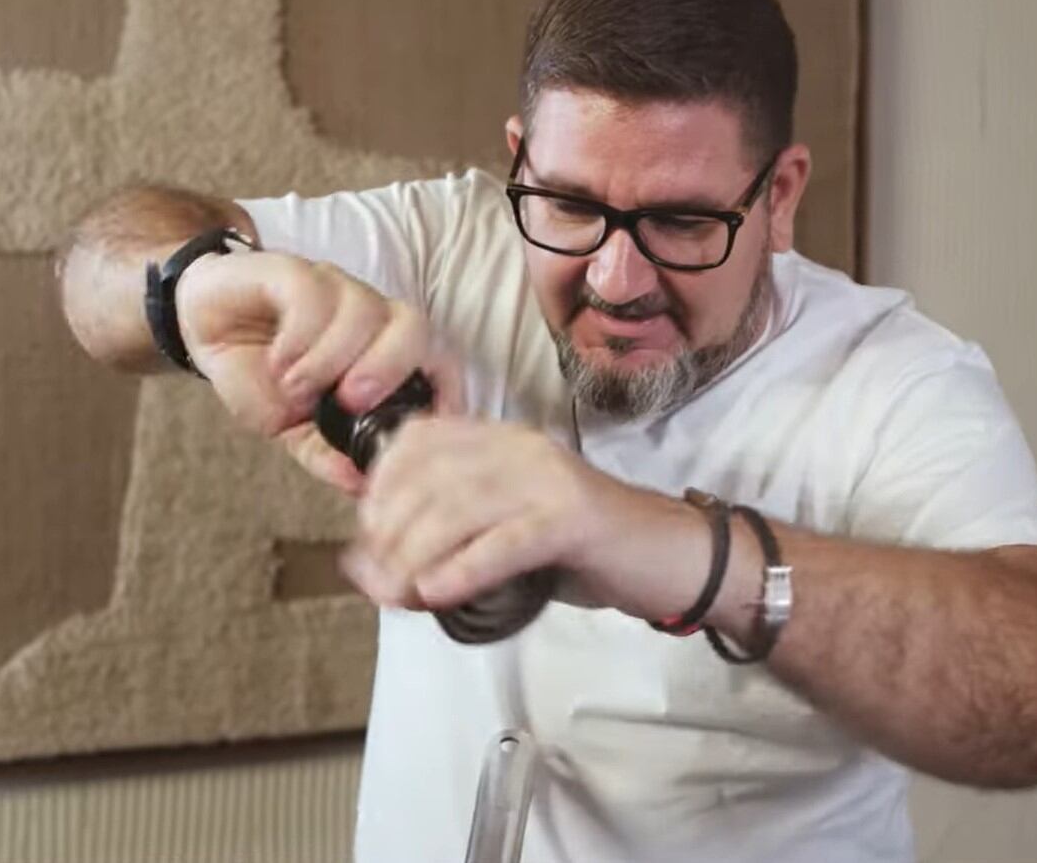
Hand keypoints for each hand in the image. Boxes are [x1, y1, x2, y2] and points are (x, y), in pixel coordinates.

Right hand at [173, 251, 462, 492]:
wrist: (204, 326)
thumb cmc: (259, 376)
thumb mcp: (293, 428)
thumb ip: (327, 452)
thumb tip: (358, 481)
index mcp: (383, 353)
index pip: (437, 362)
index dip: (444, 391)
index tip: (426, 430)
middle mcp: (369, 317)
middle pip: (414, 328)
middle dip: (389, 368)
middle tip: (351, 401)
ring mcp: (334, 289)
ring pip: (364, 310)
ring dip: (331, 359)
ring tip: (296, 388)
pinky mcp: (292, 271)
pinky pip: (313, 294)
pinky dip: (299, 336)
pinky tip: (279, 363)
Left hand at [340, 415, 710, 620]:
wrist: (669, 557)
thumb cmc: (583, 550)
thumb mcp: (505, 533)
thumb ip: (446, 544)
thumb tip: (372, 572)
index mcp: (502, 441)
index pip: (417, 440)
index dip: (379, 487)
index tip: (367, 538)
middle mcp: (521, 448)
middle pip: (429, 478)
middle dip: (389, 534)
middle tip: (378, 582)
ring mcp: (549, 479)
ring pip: (458, 509)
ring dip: (415, 557)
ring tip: (401, 596)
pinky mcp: (574, 518)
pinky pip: (505, 540)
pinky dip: (463, 567)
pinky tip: (436, 591)